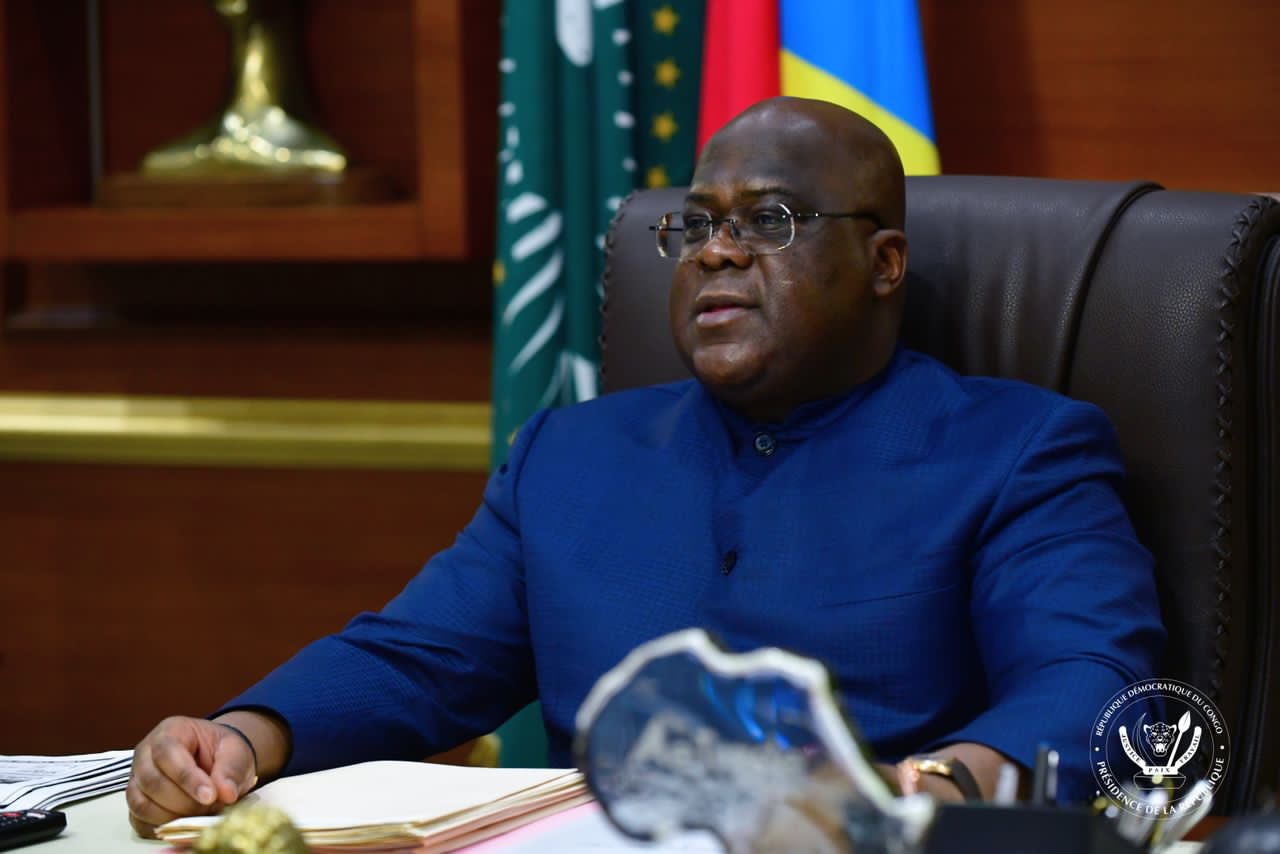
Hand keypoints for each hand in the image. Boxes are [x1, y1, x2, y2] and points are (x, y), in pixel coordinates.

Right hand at [126, 716, 257, 837]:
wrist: (215, 760)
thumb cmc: (222, 751)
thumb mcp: (236, 751)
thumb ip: (231, 769)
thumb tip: (226, 793)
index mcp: (170, 731)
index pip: (168, 754)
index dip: (187, 778)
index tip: (210, 796)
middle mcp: (145, 754)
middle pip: (152, 782)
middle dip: (183, 801)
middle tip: (210, 807)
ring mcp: (137, 779)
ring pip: (142, 804)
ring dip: (172, 817)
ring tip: (200, 815)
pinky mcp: (137, 802)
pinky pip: (139, 821)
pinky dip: (162, 827)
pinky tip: (185, 824)